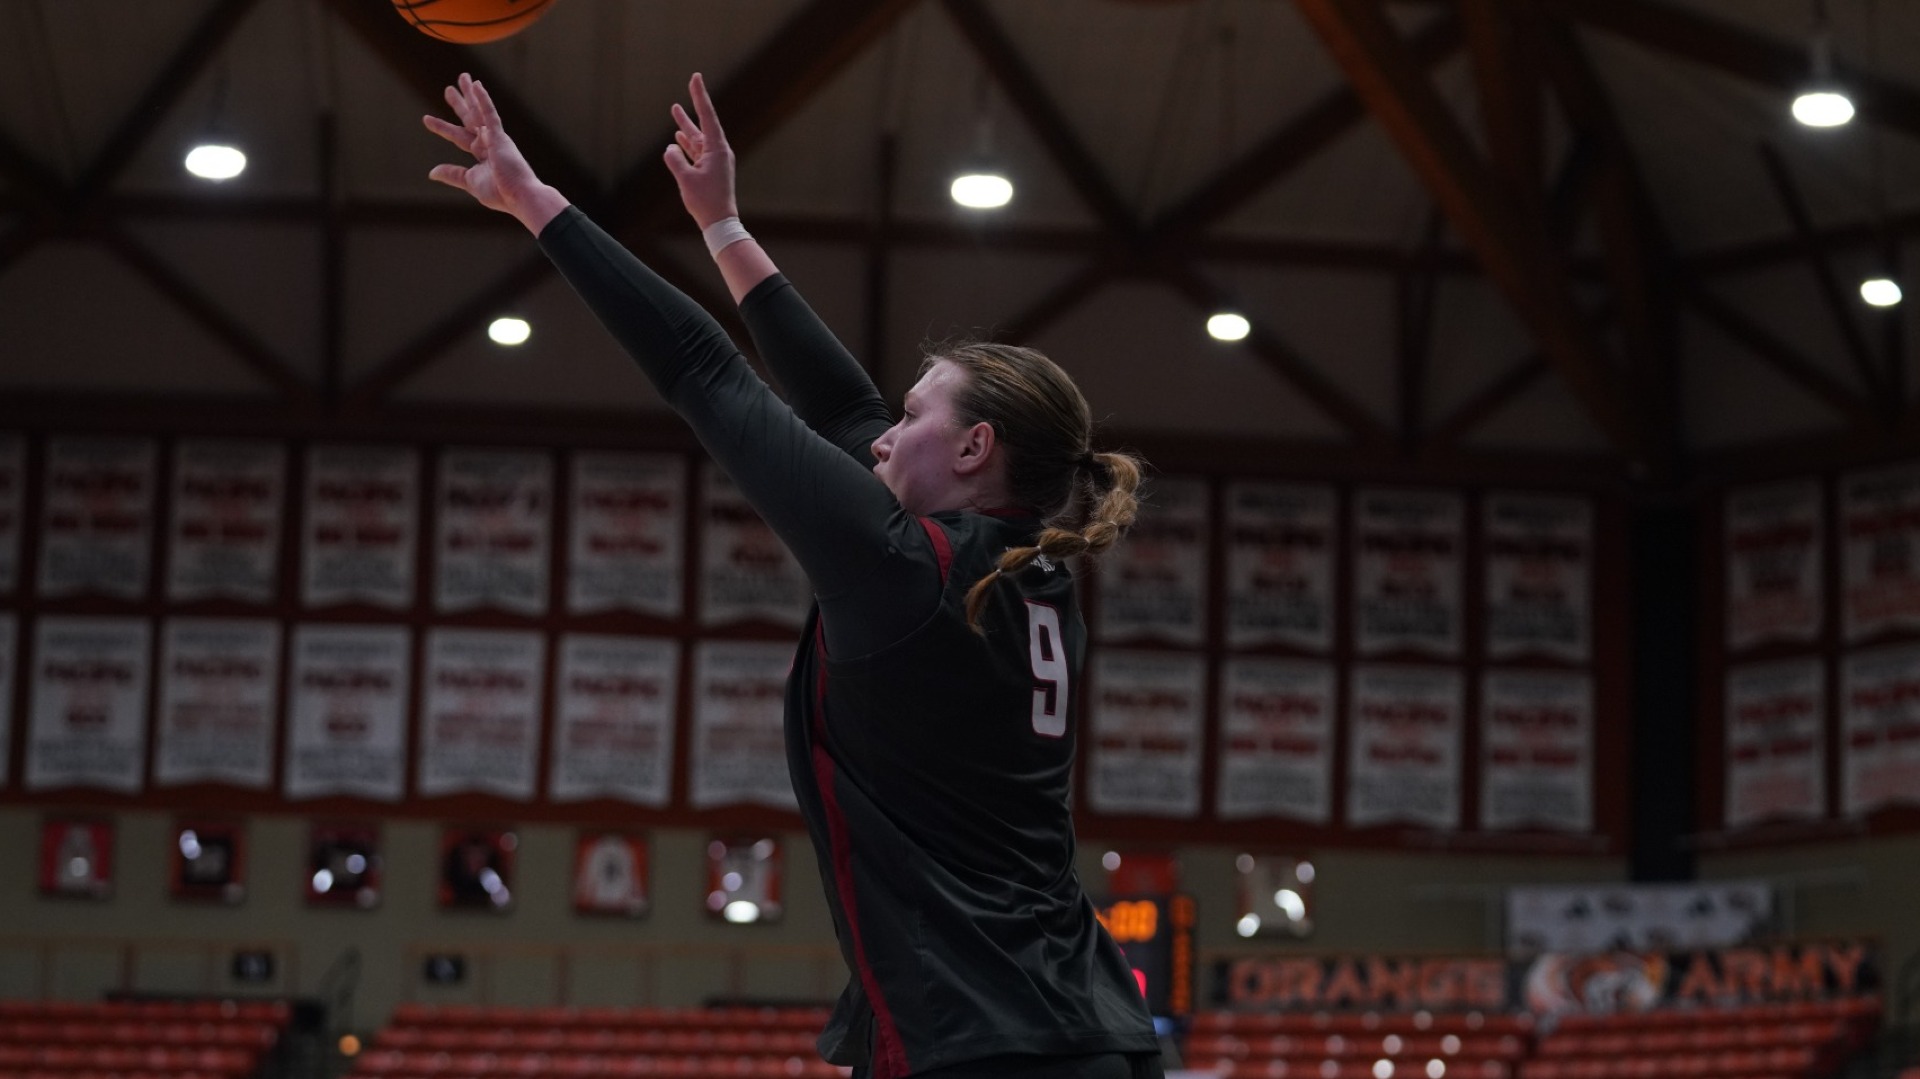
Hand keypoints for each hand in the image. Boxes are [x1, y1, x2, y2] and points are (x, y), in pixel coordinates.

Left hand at [424, 73, 564, 232]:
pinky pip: (490, 114)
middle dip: (460, 103)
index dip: (443, 127)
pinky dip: (483, 100)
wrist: (520, 197)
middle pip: (470, 119)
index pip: (459, 137)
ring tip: (463, 77)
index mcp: (483, 155)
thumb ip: (453, 174)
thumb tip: (432, 172)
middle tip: (449, 89)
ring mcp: (495, 138)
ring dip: (471, 94)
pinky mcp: (500, 137)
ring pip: (479, 112)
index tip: (426, 119)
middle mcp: (489, 143)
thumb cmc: (501, 193)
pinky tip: (476, 85)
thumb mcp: (471, 182)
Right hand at [663, 72, 738, 230]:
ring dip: (686, 125)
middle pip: (703, 123)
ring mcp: (715, 161)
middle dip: (694, 105)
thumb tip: (671, 147)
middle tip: (693, 83)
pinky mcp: (710, 170)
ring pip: (697, 138)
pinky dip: (687, 144)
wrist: (719, 222)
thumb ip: (675, 159)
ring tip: (675, 109)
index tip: (696, 78)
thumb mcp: (686, 179)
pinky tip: (678, 137)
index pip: (707, 116)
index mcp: (717, 149)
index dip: (700, 96)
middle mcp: (718, 151)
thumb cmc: (705, 202)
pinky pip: (697, 152)